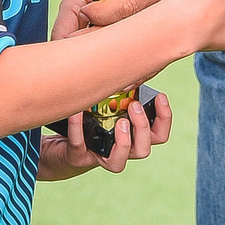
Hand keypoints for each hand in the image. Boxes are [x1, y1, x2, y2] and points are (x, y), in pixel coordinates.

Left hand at [37, 90, 172, 180]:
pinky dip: (77, 128)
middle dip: (142, 127)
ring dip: (123, 141)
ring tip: (120, 121)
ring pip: (119, 162)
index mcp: (132, 137)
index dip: (164, 118)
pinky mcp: (77, 158)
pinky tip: (77, 112)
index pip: (159, 135)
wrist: (60, 146)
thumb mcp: (107, 103)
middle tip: (134, 106)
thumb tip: (127, 61)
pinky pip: (79, 146)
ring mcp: (98, 157)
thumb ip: (120, 90)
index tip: (159, 96)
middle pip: (144, 149)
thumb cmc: (88, 120)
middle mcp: (119, 151)